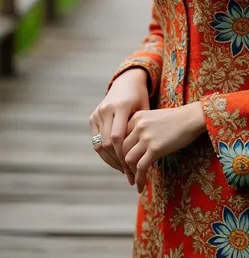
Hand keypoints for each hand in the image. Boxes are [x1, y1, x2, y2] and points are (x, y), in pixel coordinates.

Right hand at [89, 68, 149, 182]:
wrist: (127, 81)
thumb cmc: (140, 97)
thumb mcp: (145, 109)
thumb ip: (142, 129)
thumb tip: (147, 158)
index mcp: (121, 106)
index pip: (118, 137)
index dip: (124, 156)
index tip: (134, 170)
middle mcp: (106, 109)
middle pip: (108, 143)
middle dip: (118, 162)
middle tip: (130, 175)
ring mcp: (97, 113)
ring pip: (99, 144)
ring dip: (111, 160)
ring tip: (124, 171)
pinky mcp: (93, 117)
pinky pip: (96, 140)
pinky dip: (105, 153)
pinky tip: (116, 161)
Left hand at [123, 102, 205, 192]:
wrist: (192, 118)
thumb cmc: (175, 119)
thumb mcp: (153, 118)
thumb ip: (140, 129)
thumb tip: (132, 148)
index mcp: (136, 117)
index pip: (120, 138)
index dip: (119, 153)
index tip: (123, 163)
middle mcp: (138, 126)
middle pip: (122, 149)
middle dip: (123, 164)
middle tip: (128, 174)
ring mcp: (146, 137)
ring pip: (128, 159)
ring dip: (130, 173)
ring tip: (134, 180)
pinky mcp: (155, 148)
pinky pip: (141, 167)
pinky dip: (139, 179)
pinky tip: (141, 186)